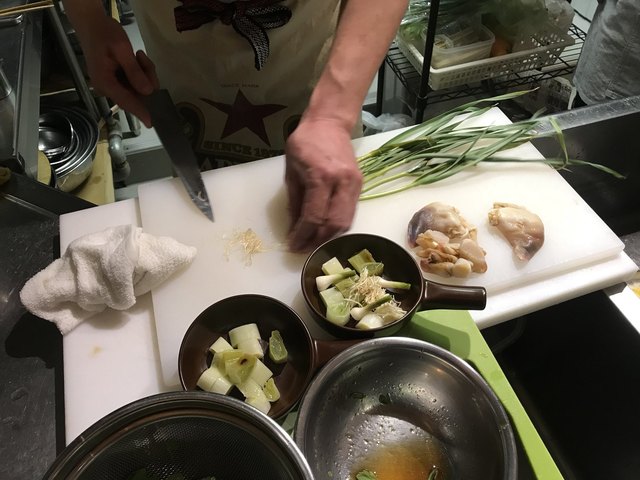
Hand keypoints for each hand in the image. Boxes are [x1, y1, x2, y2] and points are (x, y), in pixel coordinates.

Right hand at [79, 16, 158, 125]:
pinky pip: (134, 83)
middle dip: (146, 80)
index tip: (153, 123)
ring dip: (144, 74)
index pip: (126, 102)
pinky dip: (140, 72)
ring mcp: (112, 85)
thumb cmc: (104, 33)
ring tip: (138, 56)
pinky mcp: (116, 81)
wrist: (91, 23)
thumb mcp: (122, 49)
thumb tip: (147, 92)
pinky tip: (136, 58)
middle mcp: (107, 88)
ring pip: (138, 89)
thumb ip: (134, 71)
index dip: (141, 112)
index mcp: (105, 82)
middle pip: (135, 95)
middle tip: (143, 59)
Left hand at [285, 118, 362, 251]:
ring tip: (313, 243)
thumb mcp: (291, 170)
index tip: (293, 246)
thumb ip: (294, 201)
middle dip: (318, 241)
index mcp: (321, 176)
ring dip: (329, 237)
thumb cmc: (305, 142)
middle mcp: (342, 182)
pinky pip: (350, 214)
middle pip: (334, 224)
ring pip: (345, 222)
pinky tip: (324, 230)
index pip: (314, 216)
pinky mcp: (359, 186)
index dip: (303, 235)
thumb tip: (293, 229)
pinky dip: (337, 226)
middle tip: (304, 249)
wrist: (330, 123)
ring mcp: (354, 184)